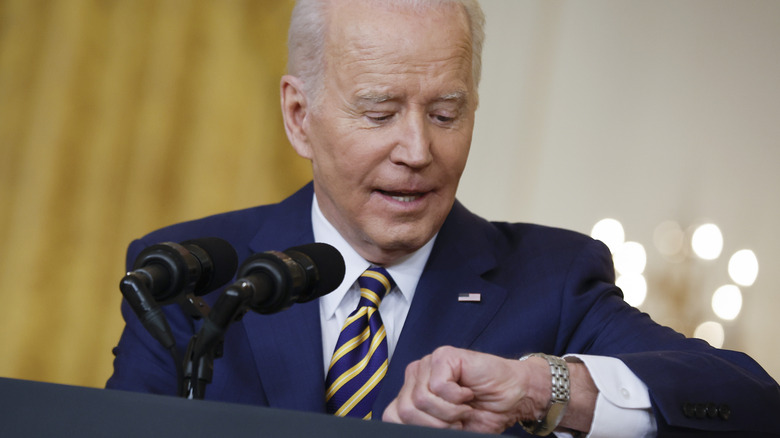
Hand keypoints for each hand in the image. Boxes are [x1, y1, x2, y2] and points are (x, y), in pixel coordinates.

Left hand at [382, 346, 553, 433]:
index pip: (392, 417)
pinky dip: (458, 398)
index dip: (418, 429)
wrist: (514, 398)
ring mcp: (428, 364)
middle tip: (458, 418)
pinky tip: (468, 392)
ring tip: (464, 406)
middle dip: (436, 423)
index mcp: (412, 394)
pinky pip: (438, 387)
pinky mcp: (444, 356)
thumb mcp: (447, 426)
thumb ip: (423, 426)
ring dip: (449, 412)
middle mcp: (416, 376)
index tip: (445, 427)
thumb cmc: (483, 412)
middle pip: (406, 411)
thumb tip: (407, 429)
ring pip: (421, 400)